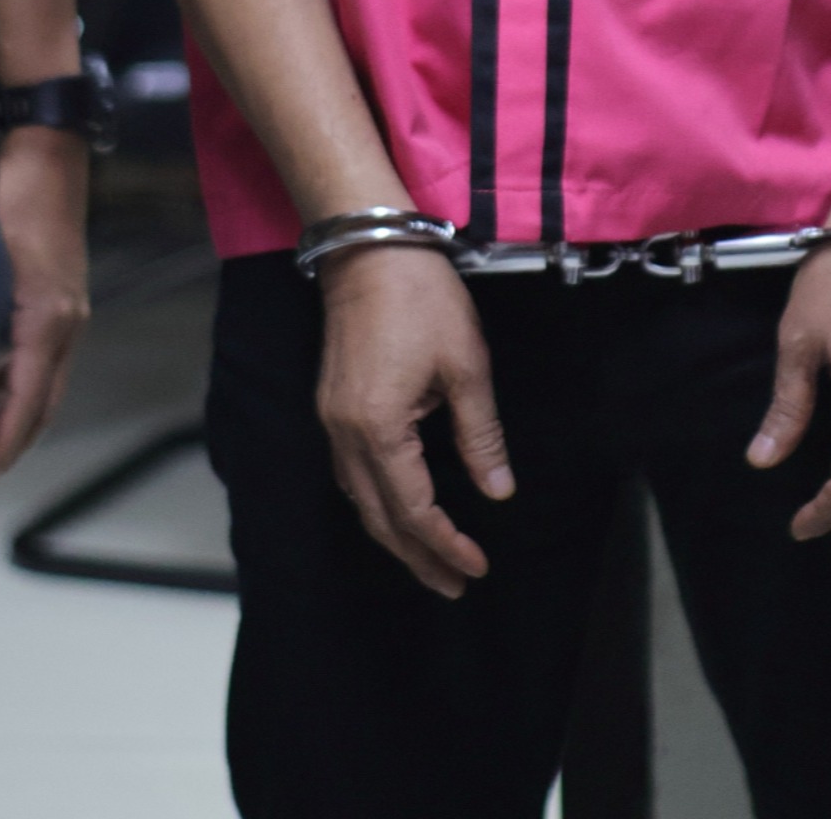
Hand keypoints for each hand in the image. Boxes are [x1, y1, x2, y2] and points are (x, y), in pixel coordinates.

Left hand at [0, 127, 89, 492]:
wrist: (50, 152)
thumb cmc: (13, 198)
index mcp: (47, 321)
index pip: (25, 402)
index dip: (1, 447)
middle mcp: (67, 324)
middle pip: (41, 403)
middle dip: (5, 440)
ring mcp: (69, 311)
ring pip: (41, 382)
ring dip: (7, 411)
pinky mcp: (61, 298)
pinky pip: (41, 357)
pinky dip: (14, 380)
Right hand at [316, 247, 514, 598]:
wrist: (370, 246)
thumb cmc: (421, 297)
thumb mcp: (466, 364)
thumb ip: (479, 435)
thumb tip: (498, 490)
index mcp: (379, 429)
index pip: (413, 510)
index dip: (446, 544)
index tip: (476, 567)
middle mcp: (345, 434)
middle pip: (379, 518)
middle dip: (417, 558)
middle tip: (454, 585)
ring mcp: (332, 419)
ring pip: (360, 499)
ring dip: (395, 535)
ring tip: (430, 559)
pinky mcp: (333, 403)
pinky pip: (351, 473)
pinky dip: (377, 501)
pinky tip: (399, 506)